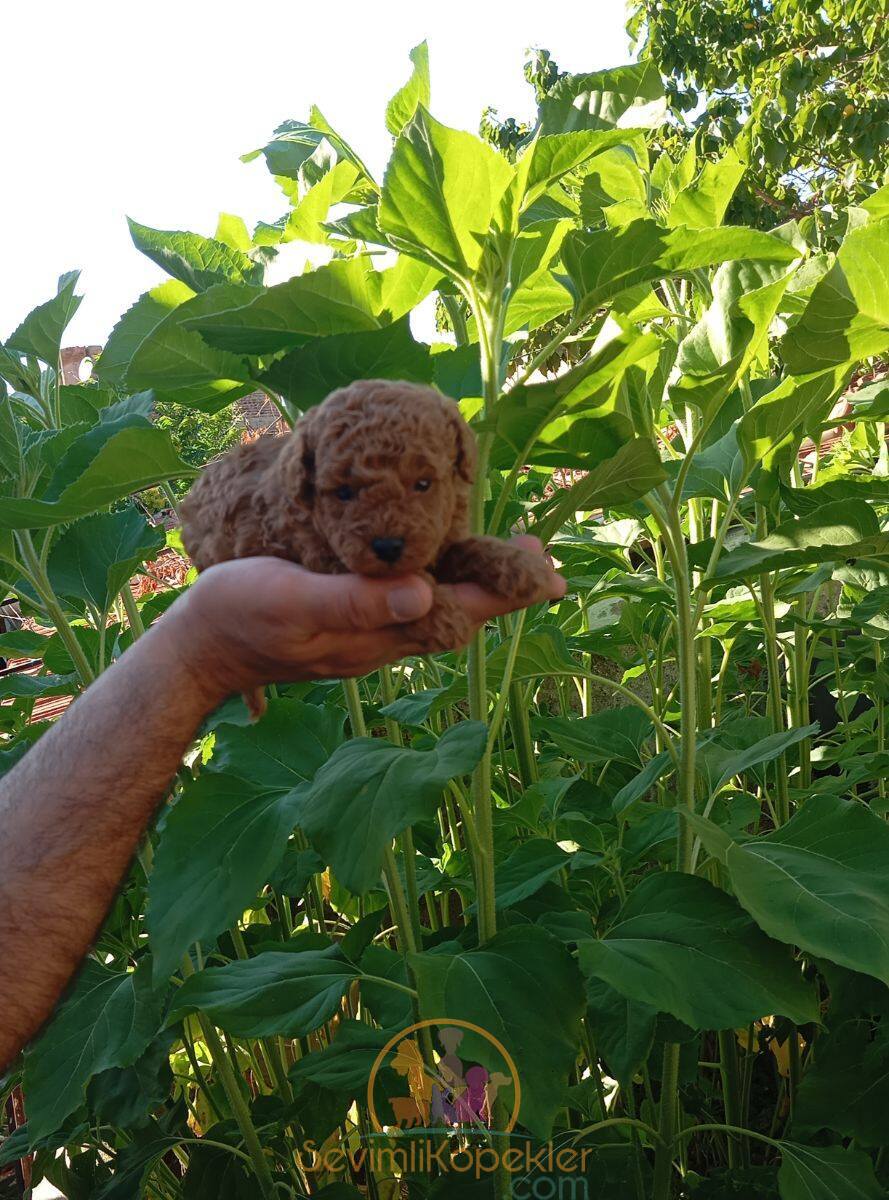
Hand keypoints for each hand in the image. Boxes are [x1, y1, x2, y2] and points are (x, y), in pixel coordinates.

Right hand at [166, 536, 564, 700]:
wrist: (198, 650)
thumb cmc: (239, 617)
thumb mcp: (293, 601)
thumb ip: (355, 603)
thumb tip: (424, 594)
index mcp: (376, 635)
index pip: (458, 612)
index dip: (504, 591)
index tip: (547, 570)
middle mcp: (381, 642)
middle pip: (458, 615)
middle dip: (502, 588)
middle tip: (540, 556)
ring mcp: (365, 638)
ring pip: (437, 613)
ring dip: (473, 586)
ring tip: (504, 556)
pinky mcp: (348, 627)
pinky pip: (409, 609)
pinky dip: (438, 586)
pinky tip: (437, 566)